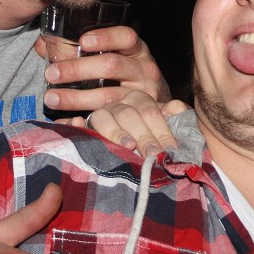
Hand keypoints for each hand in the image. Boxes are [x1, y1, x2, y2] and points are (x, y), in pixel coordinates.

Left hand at [38, 26, 168, 111]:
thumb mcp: (117, 57)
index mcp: (137, 50)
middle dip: (78, 69)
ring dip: (75, 98)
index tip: (83, 41)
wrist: (157, 108)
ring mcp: (142, 95)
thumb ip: (84, 50)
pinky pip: (108, 119)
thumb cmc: (128, 76)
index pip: (126, 37)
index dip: (106, 37)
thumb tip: (42, 45)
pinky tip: (67, 120)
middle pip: (111, 66)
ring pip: (107, 96)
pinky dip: (85, 120)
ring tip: (51, 97)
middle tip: (51, 73)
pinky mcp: (134, 119)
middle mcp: (143, 70)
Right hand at [70, 91, 189, 156]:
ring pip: (104, 118)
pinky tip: (76, 123)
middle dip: (142, 135)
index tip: (169, 149)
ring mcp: (101, 113)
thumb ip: (172, 116)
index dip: (161, 130)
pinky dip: (74, 124)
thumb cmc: (149, 134)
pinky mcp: (84, 124)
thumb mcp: (162, 124)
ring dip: (116, 132)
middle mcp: (119, 103)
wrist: (130, 138)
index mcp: (140, 99)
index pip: (151, 111)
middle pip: (129, 115)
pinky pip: (76, 122)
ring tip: (128, 146)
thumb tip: (178, 108)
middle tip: (152, 154)